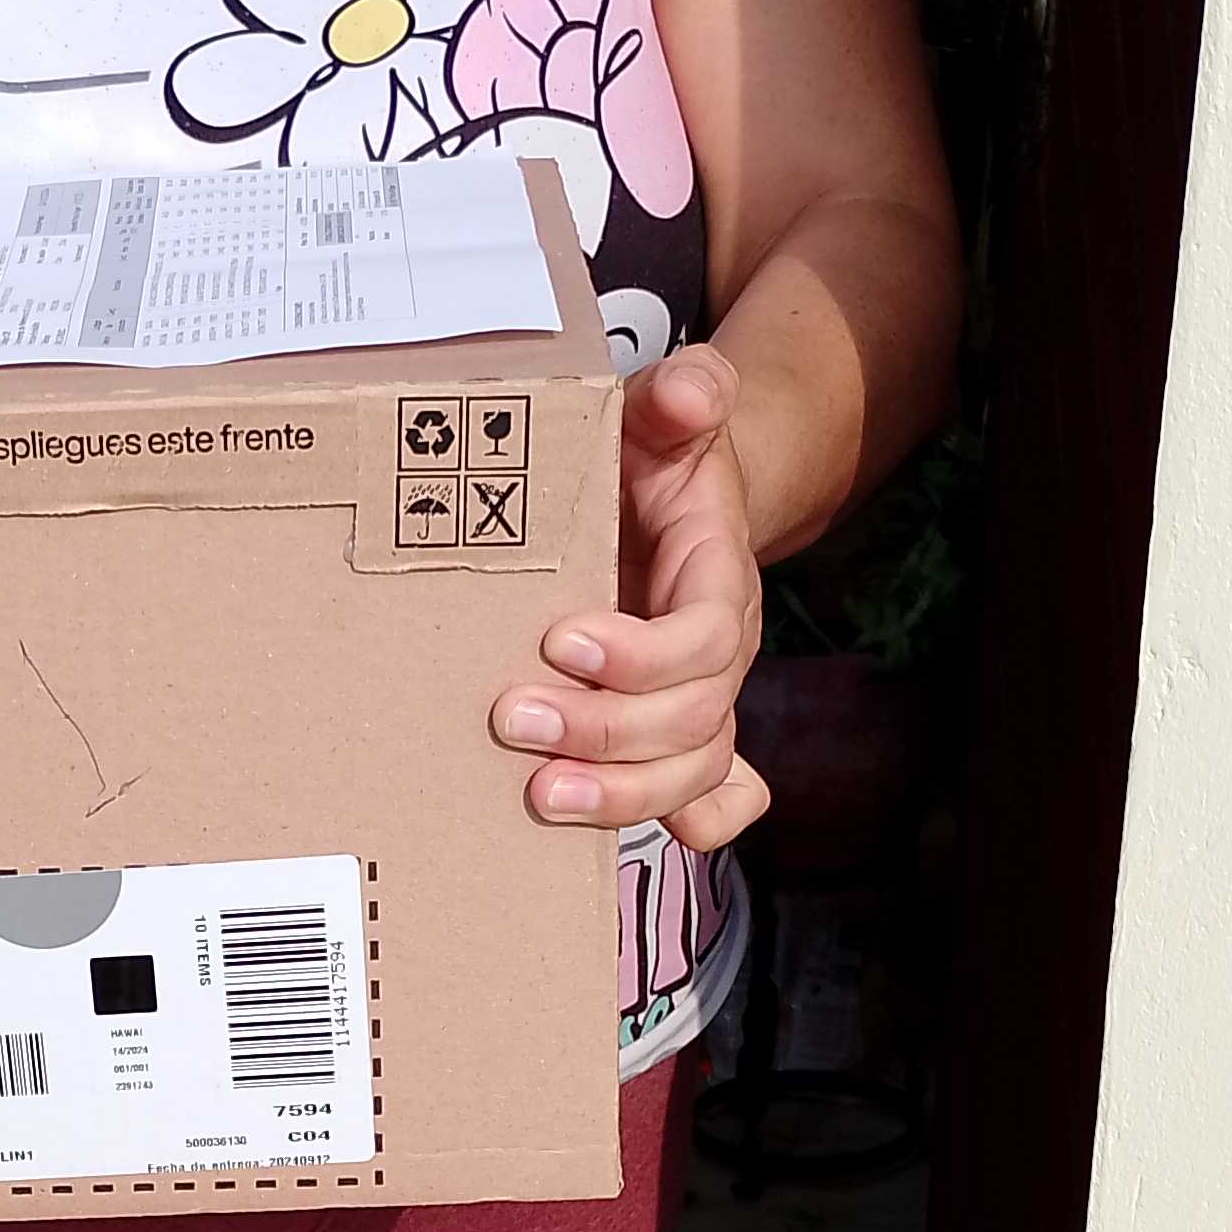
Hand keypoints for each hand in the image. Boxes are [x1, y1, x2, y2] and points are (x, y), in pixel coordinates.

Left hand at [491, 345, 770, 852]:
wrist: (673, 500)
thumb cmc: (653, 461)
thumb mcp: (663, 415)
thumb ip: (682, 395)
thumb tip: (684, 389)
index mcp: (717, 579)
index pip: (707, 637)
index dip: (642, 655)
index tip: (561, 640)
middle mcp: (718, 655)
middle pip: (693, 721)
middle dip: (607, 733)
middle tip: (514, 719)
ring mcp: (698, 702)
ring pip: (690, 774)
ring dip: (619, 794)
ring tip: (536, 794)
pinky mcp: (668, 734)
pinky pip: (709, 798)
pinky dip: (686, 824)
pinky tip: (632, 842)